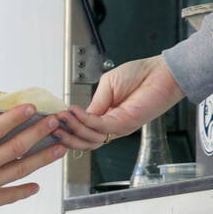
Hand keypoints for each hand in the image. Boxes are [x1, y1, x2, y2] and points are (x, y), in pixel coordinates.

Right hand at [0, 101, 65, 213]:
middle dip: (39, 133)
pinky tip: (37, 185)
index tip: (30, 107)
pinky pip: (12, 196)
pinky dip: (26, 190)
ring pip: (21, 170)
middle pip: (16, 147)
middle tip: (55, 122)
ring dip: (43, 158)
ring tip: (60, 148)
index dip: (15, 117)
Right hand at [52, 54, 184, 150]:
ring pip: (90, 138)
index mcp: (107, 117)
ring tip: (61, 118)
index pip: (83, 130)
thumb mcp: (108, 86)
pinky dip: (84, 120)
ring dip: (73, 128)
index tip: (52, 121)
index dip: (67, 127)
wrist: (161, 72)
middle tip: (51, 127)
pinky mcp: (125, 123)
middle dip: (66, 135)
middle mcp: (112, 126)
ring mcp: (119, 127)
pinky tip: (74, 112)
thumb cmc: (141, 75)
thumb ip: (94, 102)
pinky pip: (99, 126)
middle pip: (85, 141)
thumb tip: (78, 115)